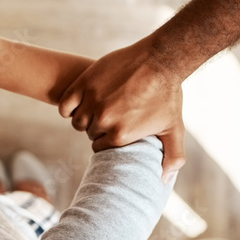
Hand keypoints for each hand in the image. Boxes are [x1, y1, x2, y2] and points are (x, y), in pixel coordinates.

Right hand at [58, 37, 185, 180]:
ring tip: (96, 111)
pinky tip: (77, 105)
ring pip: (77, 121)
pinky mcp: (85, 83)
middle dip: (98, 129)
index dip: (107, 141)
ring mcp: (92, 100)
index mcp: (120, 135)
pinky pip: (65, 105)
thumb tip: (164, 180)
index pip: (101, 148)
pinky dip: (68, 108)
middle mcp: (104, 120)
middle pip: (90, 134)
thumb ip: (173, 157)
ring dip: (84, 118)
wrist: (160, 59)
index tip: (113, 133)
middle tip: (109, 118)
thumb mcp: (175, 128)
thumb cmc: (168, 94)